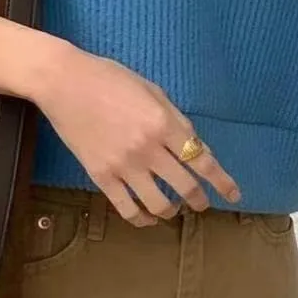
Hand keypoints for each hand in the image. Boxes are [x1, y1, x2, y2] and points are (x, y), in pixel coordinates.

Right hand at [35, 45, 240, 225]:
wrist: (63, 82)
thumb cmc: (109, 79)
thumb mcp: (152, 90)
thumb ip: (175, 119)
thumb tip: (192, 145)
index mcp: (164, 123)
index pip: (202, 160)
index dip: (222, 181)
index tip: (233, 194)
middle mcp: (148, 148)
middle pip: (185, 186)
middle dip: (200, 200)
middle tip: (202, 204)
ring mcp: (124, 165)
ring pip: (159, 204)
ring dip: (172, 211)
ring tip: (173, 209)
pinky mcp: (101, 176)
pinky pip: (127, 208)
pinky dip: (142, 219)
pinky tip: (148, 218)